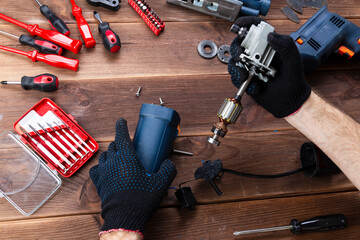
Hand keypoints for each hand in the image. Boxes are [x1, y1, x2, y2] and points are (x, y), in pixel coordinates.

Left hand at [89, 119, 176, 235]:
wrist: (124, 217)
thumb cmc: (141, 200)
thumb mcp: (160, 184)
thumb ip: (167, 170)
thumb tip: (168, 163)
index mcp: (127, 158)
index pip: (121, 135)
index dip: (121, 126)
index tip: (121, 121)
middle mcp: (113, 162)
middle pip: (113, 145)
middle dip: (119, 143)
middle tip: (127, 147)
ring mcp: (103, 172)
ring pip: (104, 156)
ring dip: (110, 154)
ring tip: (117, 158)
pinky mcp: (98, 183)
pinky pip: (96, 169)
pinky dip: (101, 166)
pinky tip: (106, 170)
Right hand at [228, 16, 310, 117]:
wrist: (288, 101)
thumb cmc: (293, 80)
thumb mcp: (293, 61)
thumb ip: (286, 45)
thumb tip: (271, 36)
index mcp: (269, 46)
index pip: (256, 30)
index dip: (246, 24)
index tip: (239, 25)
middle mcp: (258, 54)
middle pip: (239, 44)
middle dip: (238, 49)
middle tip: (242, 56)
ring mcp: (250, 66)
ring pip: (234, 61)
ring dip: (238, 68)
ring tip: (248, 76)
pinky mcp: (245, 78)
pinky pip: (235, 76)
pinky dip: (241, 81)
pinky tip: (254, 86)